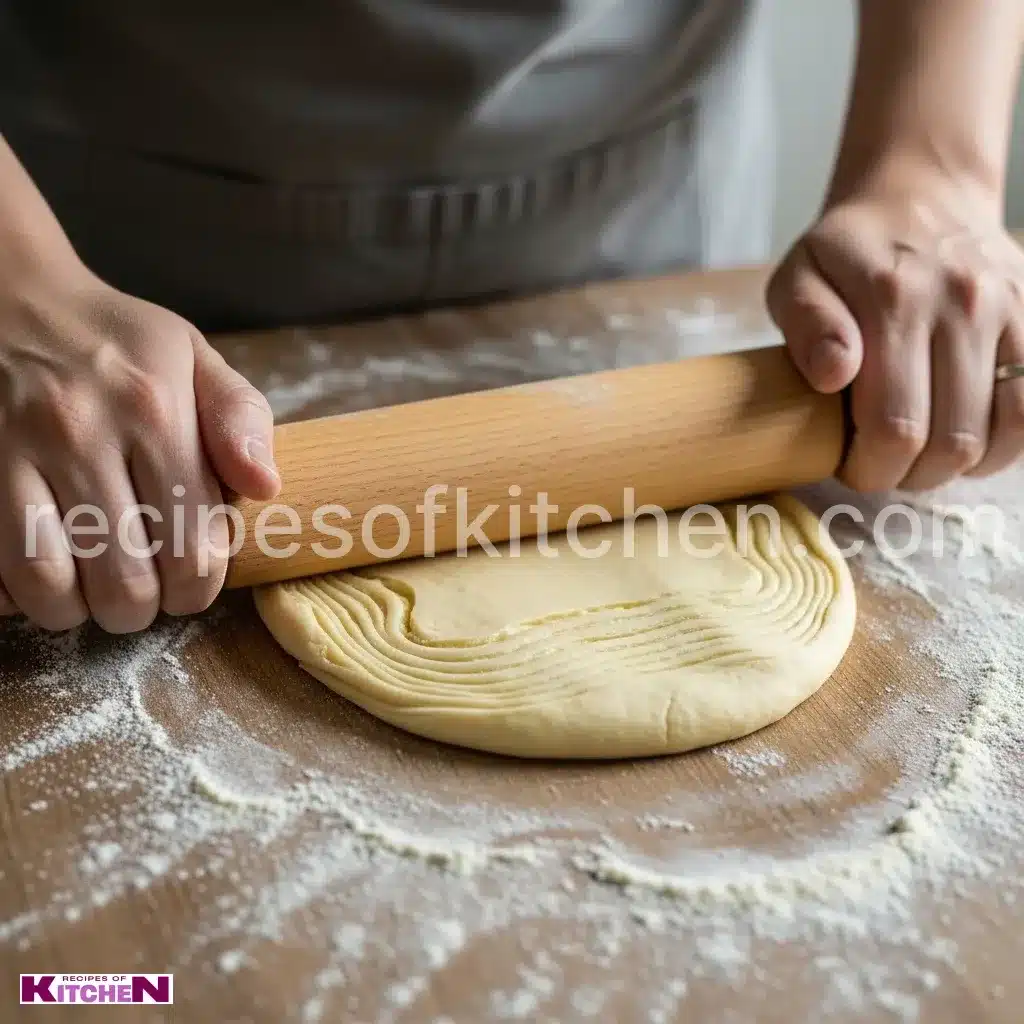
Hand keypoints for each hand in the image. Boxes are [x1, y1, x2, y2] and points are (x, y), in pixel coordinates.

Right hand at [0, 261, 279, 631]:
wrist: (12, 295)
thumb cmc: (118, 341)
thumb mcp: (195, 358)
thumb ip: (241, 420)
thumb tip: (265, 487)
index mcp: (155, 408)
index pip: (194, 545)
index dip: (199, 587)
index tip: (192, 582)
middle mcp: (83, 430)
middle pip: (126, 581)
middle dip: (144, 609)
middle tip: (145, 595)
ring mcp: (14, 449)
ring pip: (51, 586)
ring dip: (80, 611)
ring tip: (95, 594)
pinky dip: (20, 594)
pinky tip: (46, 573)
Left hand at [767, 169, 1023, 492]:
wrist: (921, 191)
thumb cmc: (845, 252)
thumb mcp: (797, 277)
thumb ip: (807, 326)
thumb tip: (833, 375)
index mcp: (892, 300)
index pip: (893, 425)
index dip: (871, 467)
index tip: (851, 466)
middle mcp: (961, 304)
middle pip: (950, 440)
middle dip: (910, 475)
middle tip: (883, 468)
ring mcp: (1008, 309)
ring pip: (1003, 431)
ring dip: (960, 466)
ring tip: (923, 458)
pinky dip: (1005, 441)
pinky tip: (969, 441)